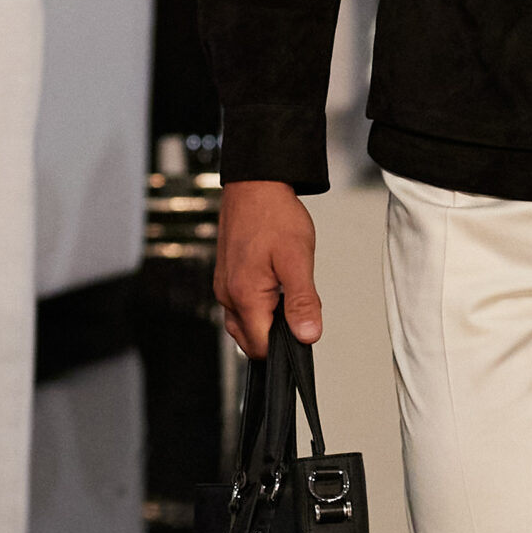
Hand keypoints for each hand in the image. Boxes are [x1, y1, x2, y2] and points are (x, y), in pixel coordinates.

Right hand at [215, 180, 320, 357]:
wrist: (256, 185)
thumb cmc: (274, 215)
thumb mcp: (298, 260)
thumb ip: (303, 302)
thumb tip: (308, 336)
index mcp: (244, 296)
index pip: (261, 347)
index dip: (286, 345)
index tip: (302, 328)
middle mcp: (227, 295)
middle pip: (250, 340)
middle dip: (275, 334)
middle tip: (297, 307)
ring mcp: (223, 286)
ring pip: (244, 324)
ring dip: (267, 319)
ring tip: (286, 291)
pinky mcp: (226, 277)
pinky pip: (240, 305)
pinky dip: (258, 305)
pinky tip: (274, 285)